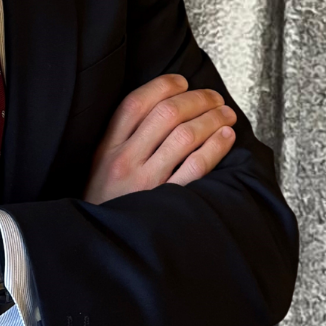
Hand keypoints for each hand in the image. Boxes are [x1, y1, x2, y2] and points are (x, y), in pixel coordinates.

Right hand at [83, 73, 236, 205]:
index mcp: (107, 148)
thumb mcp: (100, 165)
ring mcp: (147, 182)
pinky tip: (226, 137)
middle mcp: (126, 161)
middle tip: (213, 97)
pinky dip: (216, 147)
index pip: (136, 103)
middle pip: (166, 114)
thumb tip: (160, 106)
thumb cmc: (106, 203)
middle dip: (197, 99)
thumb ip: (121, 138)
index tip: (181, 81)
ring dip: (213, 119)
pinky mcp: (167, 202)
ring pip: (186, 135)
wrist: (100, 244)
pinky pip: (197, 166)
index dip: (163, 85)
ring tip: (225, 114)